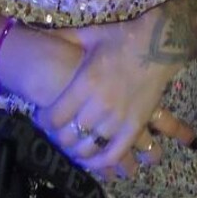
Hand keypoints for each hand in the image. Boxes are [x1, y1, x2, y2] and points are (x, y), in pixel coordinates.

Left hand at [33, 14, 196, 175]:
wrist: (159, 44)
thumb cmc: (121, 38)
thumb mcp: (89, 35)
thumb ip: (63, 38)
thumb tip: (37, 35)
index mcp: (86, 83)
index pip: (55, 116)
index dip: (44, 121)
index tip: (41, 119)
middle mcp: (100, 104)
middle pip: (69, 135)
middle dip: (57, 137)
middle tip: (55, 132)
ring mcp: (120, 118)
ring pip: (90, 147)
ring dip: (76, 150)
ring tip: (71, 145)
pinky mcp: (136, 126)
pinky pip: (116, 153)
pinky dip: (102, 162)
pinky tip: (93, 161)